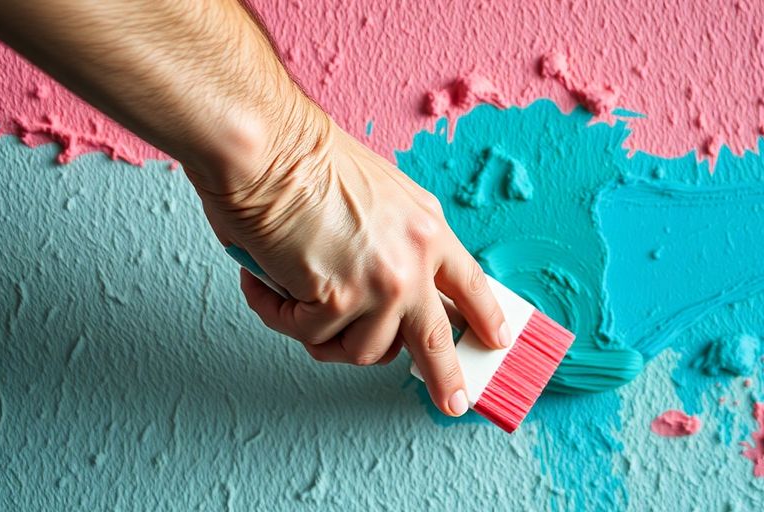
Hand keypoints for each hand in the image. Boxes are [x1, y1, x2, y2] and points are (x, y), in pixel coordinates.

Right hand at [193, 98, 509, 416]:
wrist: (269, 145)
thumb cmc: (305, 160)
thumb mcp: (381, 194)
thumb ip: (396, 239)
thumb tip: (390, 284)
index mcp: (428, 228)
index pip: (469, 283)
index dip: (485, 315)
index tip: (497, 340)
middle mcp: (413, 260)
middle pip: (438, 338)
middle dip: (448, 377)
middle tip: (454, 401)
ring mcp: (379, 284)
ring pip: (362, 349)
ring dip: (325, 332)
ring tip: (295, 295)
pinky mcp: (337, 300)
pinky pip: (309, 335)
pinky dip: (280, 313)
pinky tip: (266, 281)